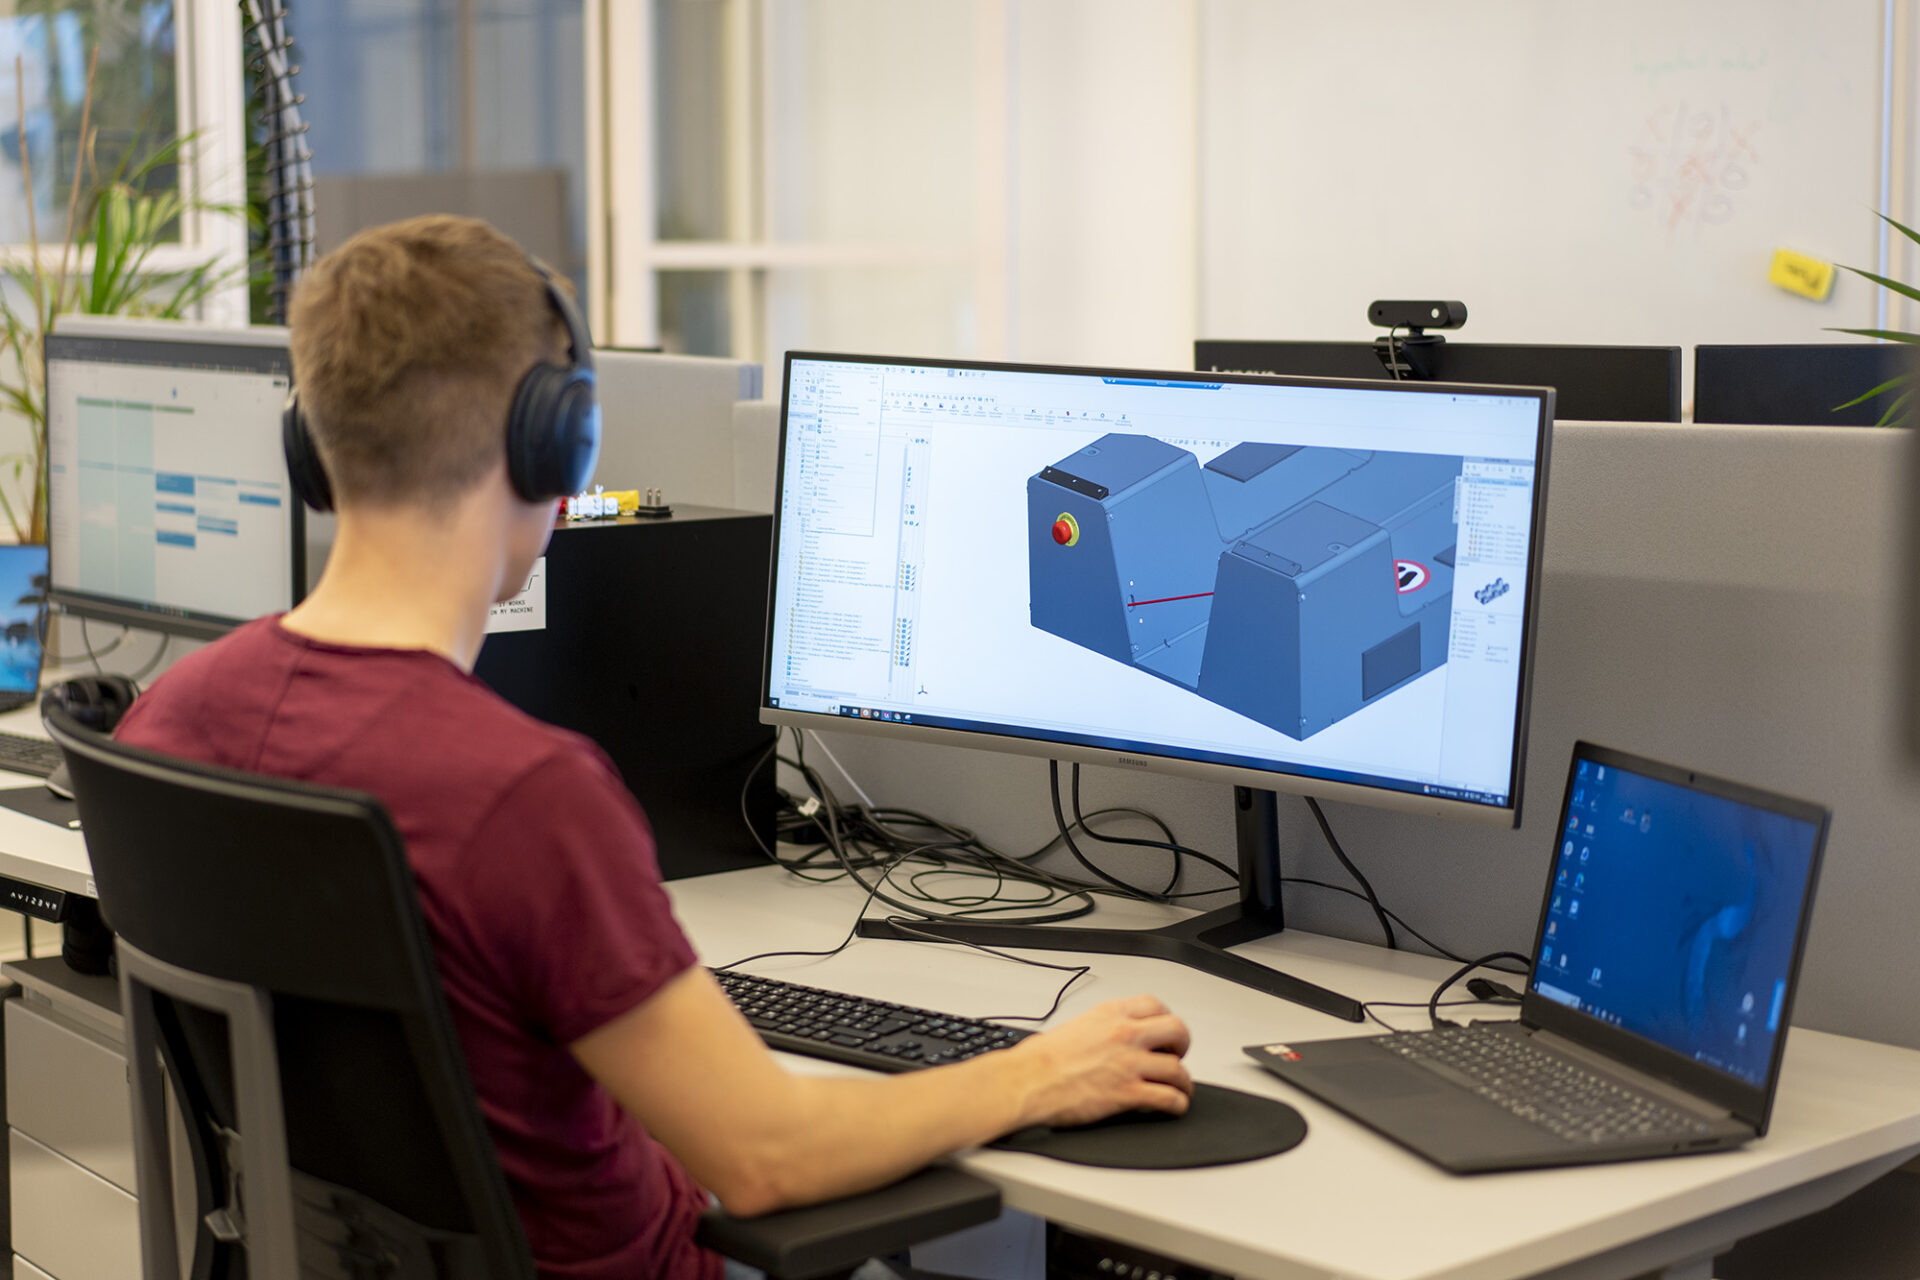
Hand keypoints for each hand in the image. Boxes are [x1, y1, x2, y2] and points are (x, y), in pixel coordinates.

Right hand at [1004, 994, 1192, 1127]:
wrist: (1026, 1082)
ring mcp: (1128, 1064)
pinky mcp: (1127, 1093)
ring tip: (1179, 1088)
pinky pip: (1168, 1098)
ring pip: (1178, 1069)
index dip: (1166, 1018)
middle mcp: (1124, 1035)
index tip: (1165, 1031)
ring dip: (1183, 1081)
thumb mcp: (1074, 1026)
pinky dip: (1177, 1104)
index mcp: (1110, 1014)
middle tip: (1176, 1055)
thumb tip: (1109, 1038)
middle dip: (1182, 1045)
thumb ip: (1100, 1028)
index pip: (1156, 1005)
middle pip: (1177, 1030)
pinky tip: (1173, 1106)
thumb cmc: (1039, 1060)